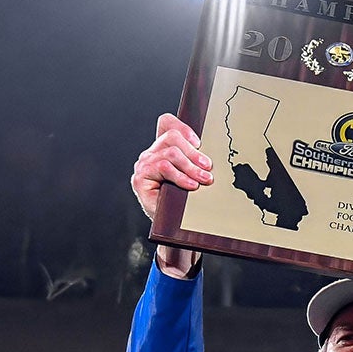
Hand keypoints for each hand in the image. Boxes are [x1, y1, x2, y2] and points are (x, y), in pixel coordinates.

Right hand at [131, 114, 209, 277]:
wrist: (173, 228)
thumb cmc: (183, 201)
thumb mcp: (192, 176)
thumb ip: (195, 160)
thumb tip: (212, 151)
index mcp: (162, 149)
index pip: (167, 124)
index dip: (184, 128)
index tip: (200, 143)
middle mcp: (150, 154)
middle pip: (172, 137)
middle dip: (194, 152)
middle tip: (208, 166)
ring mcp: (143, 165)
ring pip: (170, 153)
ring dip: (191, 166)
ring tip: (204, 178)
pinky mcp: (140, 178)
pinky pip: (163, 167)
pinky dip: (181, 176)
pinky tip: (191, 185)